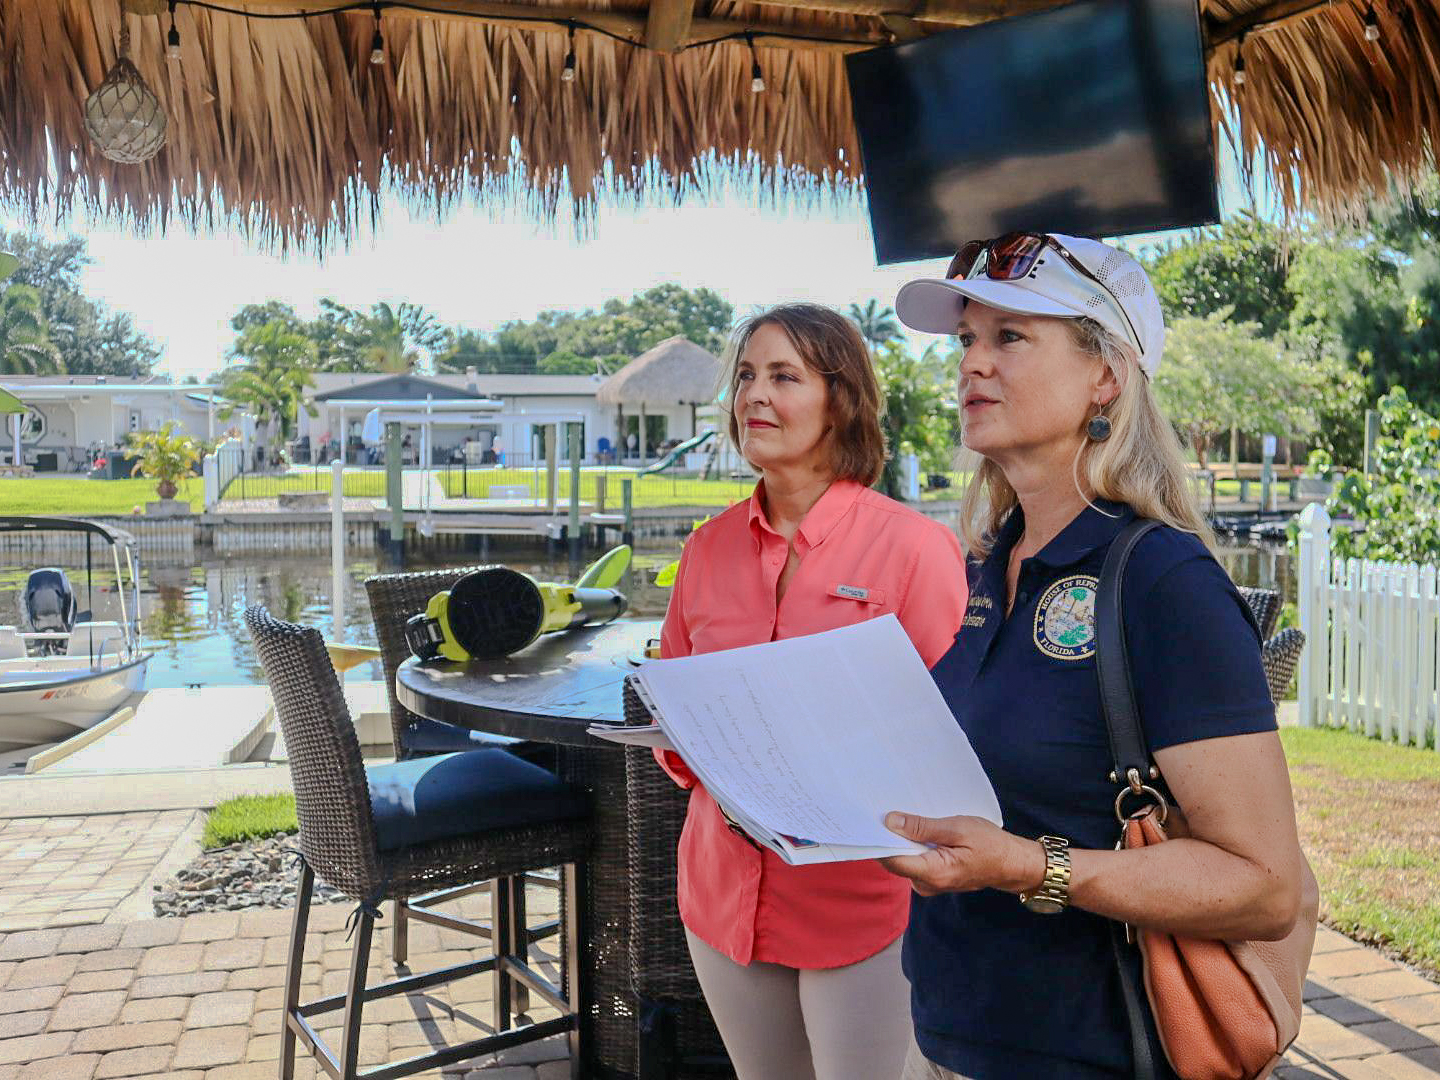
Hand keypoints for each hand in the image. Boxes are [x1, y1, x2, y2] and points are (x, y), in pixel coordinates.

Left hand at [880, 812, 1043, 897]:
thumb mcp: (957, 828)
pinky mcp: (932, 878)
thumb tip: (891, 822)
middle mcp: (927, 884)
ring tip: (903, 815)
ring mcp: (929, 883)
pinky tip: (916, 829)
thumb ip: (923, 827)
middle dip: (889, 837)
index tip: (869, 820)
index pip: (892, 860)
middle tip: (884, 809)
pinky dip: (912, 845)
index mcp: (933, 873)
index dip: (878, 840)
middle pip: (894, 860)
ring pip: (903, 859)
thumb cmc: (990, 845)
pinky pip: (914, 860)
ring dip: (901, 839)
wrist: (1011, 863)